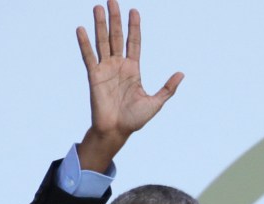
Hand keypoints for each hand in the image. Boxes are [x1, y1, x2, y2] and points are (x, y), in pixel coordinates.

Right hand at [76, 0, 183, 171]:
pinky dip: (85, 43)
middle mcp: (118, 66)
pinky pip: (89, 57)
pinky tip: (81, 29)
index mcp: (133, 69)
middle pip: (116, 37)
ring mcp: (105, 69)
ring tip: (98, 7)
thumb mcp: (155, 102)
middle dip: (115, 19)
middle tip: (112, 0)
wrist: (117, 131)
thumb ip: (167, 88)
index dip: (134, 27)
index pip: (134, 42)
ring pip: (102, 42)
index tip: (134, 11)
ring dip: (100, 25)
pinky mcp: (94, 76)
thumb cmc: (135, 119)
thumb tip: (181, 74)